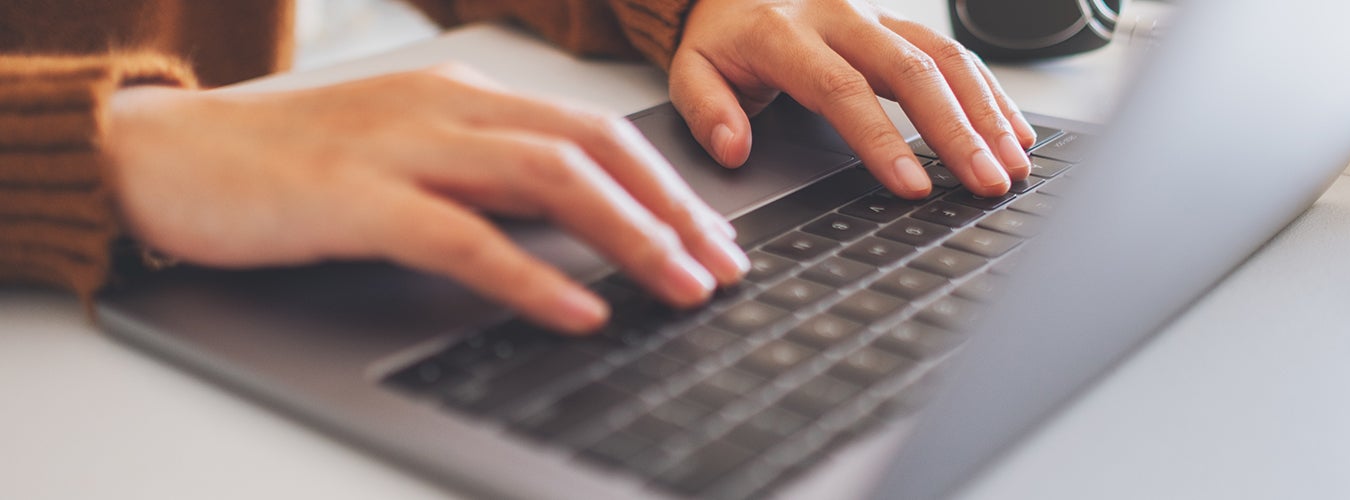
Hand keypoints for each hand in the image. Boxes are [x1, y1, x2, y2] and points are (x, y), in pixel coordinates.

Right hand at [102, 64, 747, 333]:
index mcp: (465, 97)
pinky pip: (465, 238)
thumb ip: (485, 176)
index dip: (666, 183)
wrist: (168, 155)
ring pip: (548, 181)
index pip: (594, 131)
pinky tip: (579, 309)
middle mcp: (447, 110)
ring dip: (629, 237)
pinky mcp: (355, 199)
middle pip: (592, 149)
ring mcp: (402, 149)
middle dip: (672, 209)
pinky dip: (532, 275)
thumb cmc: (290, 164)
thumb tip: (576, 221)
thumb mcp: (408, 154)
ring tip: (682, 287)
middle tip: (724, 266)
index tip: (714, 234)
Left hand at [671, 0, 1036, 198]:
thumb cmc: (721, 34)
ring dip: (985, 112)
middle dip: (956, 131)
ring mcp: (875, 13)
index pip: (841, 89)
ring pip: (942, 57)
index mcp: (783, 32)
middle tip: (986, 181)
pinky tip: (1013, 129)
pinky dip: (988, 91)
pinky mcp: (897, 19)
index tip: (912, 185)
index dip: (881, 139)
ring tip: (1012, 164)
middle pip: (910, 72)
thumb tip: (733, 149)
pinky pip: (952, 50)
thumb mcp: (692, 67)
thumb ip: (707, 110)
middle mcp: (838, 15)